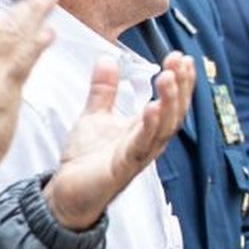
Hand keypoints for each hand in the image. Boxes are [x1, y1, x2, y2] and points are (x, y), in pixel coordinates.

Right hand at [0, 0, 57, 167]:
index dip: (5, 20)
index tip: (19, 9)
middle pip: (0, 29)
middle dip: (23, 9)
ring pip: (12, 36)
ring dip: (33, 15)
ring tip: (50, 1)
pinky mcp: (2, 87)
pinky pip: (22, 59)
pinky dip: (36, 43)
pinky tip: (50, 33)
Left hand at [44, 51, 195, 230]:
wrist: (67, 193)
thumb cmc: (86, 161)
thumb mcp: (94, 116)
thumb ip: (104, 90)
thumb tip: (107, 59)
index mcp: (144, 129)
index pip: (170, 101)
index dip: (179, 80)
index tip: (180, 56)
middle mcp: (147, 142)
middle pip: (175, 113)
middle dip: (182, 86)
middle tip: (181, 61)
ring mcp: (138, 155)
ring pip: (165, 128)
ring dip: (170, 102)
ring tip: (169, 77)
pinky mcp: (123, 167)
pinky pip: (142, 145)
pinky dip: (150, 126)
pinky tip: (153, 107)